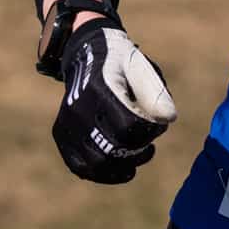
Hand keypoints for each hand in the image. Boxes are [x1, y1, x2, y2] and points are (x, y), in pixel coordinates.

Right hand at [51, 19, 178, 183]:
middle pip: (110, 149)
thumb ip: (156, 93)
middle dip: (135, 155)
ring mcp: (67, 122)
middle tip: (149, 150)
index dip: (147, 134)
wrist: (87, 54)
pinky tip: (117, 170)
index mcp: (101, 90)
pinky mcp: (61, 133)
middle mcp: (79, 108)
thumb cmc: (122, 64)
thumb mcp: (143, 69)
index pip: (127, 127)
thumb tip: (168, 119)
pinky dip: (99, 173)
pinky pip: (77, 164)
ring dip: (119, 169)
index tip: (156, 129)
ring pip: (93, 163)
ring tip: (134, 164)